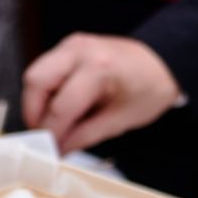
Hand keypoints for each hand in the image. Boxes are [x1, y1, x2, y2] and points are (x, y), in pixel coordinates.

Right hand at [23, 32, 180, 152]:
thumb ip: (86, 135)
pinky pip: (46, 70)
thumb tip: (60, 149)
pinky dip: (46, 92)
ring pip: (35, 74)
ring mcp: (72, 45)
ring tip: (54, 124)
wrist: (163, 62)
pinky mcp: (68, 47)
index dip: (51, 134)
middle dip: (34, 113)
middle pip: (35, 81)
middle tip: (45, 136)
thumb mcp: (121, 119)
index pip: (60, 107)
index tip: (48, 152)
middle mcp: (80, 50)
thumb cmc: (150, 87)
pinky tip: (61, 109)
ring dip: (38, 102)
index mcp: (98, 68)